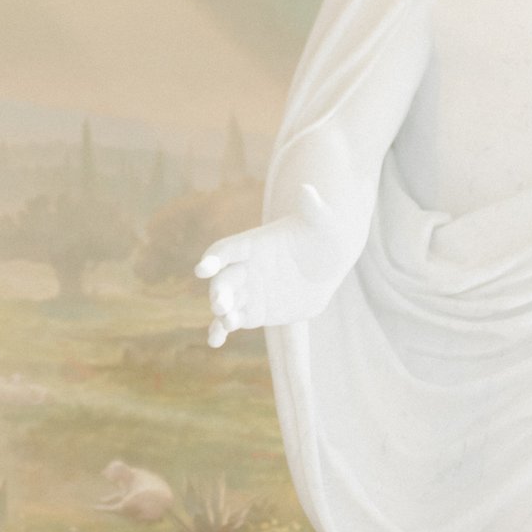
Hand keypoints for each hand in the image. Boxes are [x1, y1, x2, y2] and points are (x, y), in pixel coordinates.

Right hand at [196, 189, 335, 346]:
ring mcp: (248, 291)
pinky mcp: (254, 312)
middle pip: (224, 280)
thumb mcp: (322, 222)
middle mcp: (245, 268)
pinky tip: (216, 341)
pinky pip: (232, 321)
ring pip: (225, 303)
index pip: (227, 249)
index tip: (204, 269)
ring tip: (224, 324)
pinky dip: (221, 330)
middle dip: (220, 291)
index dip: (215, 258)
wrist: (328, 264)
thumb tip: (308, 189)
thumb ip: (313, 209)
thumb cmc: (324, 236)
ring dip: (221, 313)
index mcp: (253, 244)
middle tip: (222, 303)